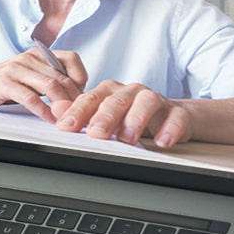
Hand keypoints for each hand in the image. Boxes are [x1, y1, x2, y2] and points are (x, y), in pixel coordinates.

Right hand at [0, 48, 87, 123]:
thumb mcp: (30, 76)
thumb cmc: (3, 84)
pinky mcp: (5, 83)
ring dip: (62, 104)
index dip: (81, 77)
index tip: (83, 95)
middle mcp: (29, 58)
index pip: (70, 59)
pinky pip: (31, 98)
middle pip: (62, 77)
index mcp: (38, 54)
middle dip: (75, 98)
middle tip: (81, 113)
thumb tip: (75, 94)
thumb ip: (49, 79)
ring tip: (68, 118)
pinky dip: (44, 111)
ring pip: (50, 85)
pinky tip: (50, 120)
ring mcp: (17, 69)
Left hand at [51, 79, 191, 147]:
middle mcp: (131, 92)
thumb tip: (56, 111)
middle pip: (117, 100)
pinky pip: (176, 117)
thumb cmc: (132, 116)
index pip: (90, 99)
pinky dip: (170, 129)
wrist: (173, 116)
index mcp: (110, 92)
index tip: (66, 127)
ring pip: (147, 102)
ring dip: (136, 120)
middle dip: (105, 116)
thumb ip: (82, 114)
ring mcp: (156, 100)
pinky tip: (163, 142)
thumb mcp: (105, 116)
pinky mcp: (177, 112)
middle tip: (96, 133)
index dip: (77, 112)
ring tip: (127, 139)